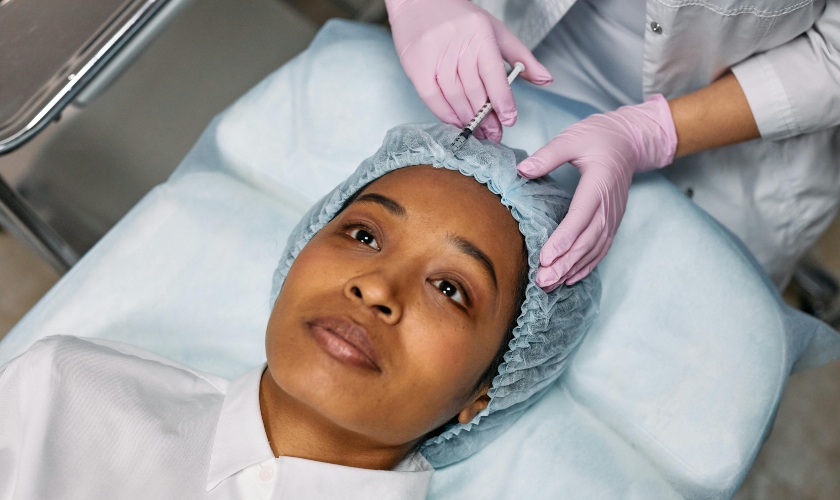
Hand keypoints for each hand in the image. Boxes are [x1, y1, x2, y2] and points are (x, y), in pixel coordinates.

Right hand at [386, 0, 551, 141]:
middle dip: (486, 117)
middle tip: (494, 133)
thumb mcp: (495, 30)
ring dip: (467, 119)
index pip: (493, 74)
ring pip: (454, 96)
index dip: (502, 100)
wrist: (418, 2)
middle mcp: (457, 44)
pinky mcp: (416, 66)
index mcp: (480, 34)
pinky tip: (455, 121)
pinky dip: (444, 113)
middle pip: (474, 90)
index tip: (509, 119)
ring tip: (477, 131)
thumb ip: (521, 56)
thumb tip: (545, 79)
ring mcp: (435, 56)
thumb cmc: (459, 17)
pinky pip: (432, 97)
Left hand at [517, 95, 677, 289]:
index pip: (580, 217)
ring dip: (573, 269)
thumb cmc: (599, 137)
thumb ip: (548, 155)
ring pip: (594, 249)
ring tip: (550, 285)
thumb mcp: (572, 138)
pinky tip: (571, 278)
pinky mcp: (612, 221)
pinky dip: (587, 266)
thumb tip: (522, 170)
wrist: (630, 140)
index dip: (563, 239)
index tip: (545, 257)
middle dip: (564, 263)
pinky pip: (601, 248)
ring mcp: (612, 216)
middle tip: (543, 281)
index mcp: (598, 185)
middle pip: (587, 241)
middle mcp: (608, 206)